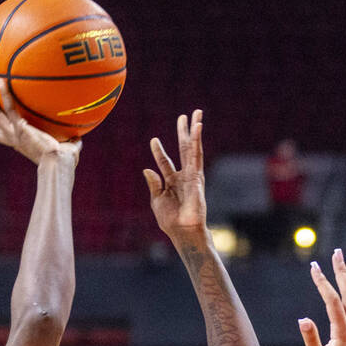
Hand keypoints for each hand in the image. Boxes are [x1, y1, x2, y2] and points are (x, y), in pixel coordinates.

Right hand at [0, 80, 80, 167]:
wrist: (58, 164)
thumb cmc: (65, 163)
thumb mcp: (67, 150)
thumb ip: (71, 141)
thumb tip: (79, 135)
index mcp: (22, 144)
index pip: (3, 136)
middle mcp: (15, 139)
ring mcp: (16, 134)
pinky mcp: (20, 128)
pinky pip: (10, 107)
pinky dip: (5, 93)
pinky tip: (1, 80)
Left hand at [144, 111, 205, 242]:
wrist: (183, 230)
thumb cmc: (170, 220)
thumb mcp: (157, 201)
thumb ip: (154, 184)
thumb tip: (147, 169)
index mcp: (171, 182)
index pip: (165, 162)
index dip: (159, 152)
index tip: (154, 140)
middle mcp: (183, 176)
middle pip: (183, 149)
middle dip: (183, 133)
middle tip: (184, 116)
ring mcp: (192, 174)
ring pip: (192, 148)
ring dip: (194, 131)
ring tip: (196, 114)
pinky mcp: (197, 175)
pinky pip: (197, 155)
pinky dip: (197, 140)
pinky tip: (198, 128)